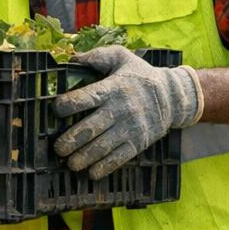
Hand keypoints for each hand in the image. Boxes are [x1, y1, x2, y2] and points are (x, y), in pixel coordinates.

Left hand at [53, 46, 202, 179]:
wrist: (173, 96)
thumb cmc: (140, 76)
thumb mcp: (122, 58)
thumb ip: (97, 56)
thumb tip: (72, 57)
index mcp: (112, 88)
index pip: (86, 98)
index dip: (67, 105)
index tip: (56, 110)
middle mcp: (119, 109)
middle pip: (90, 128)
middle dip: (70, 140)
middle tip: (58, 148)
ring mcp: (129, 128)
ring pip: (101, 147)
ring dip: (83, 158)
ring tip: (71, 164)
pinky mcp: (138, 143)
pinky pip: (119, 158)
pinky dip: (104, 168)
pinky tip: (92, 173)